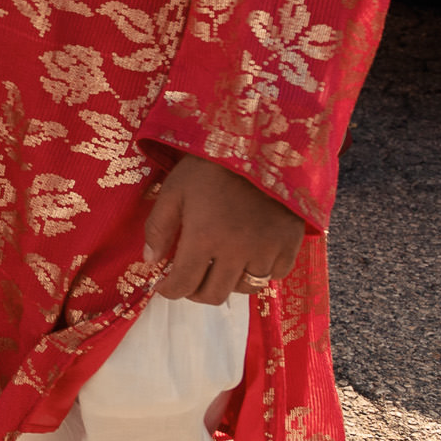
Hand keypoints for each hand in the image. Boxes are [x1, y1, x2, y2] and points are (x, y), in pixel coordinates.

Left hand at [144, 155, 306, 304]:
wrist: (260, 145)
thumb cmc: (210, 166)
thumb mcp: (174, 190)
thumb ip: (159, 228)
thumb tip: (150, 261)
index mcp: (204, 238)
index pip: (184, 284)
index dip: (170, 290)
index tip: (164, 286)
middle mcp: (237, 251)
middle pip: (214, 295)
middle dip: (195, 292)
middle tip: (188, 279)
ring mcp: (267, 250)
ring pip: (245, 288)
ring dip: (227, 282)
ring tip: (217, 265)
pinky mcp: (290, 244)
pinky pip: (275, 275)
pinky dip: (259, 273)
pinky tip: (248, 257)